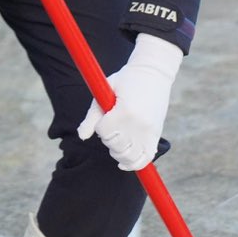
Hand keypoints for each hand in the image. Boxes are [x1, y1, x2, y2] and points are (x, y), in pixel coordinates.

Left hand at [77, 34, 181, 170]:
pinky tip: (123, 163)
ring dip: (118, 153)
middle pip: (115, 146)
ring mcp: (149, 131)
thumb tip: (81, 136)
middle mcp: (138, 125)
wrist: (153, 72)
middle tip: (111, 125)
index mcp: (125, 112)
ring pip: (128, 156)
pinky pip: (145, 158)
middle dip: (108, 138)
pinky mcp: (156, 135)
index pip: (103, 132)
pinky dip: (134, 164)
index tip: (105, 115)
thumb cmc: (125, 80)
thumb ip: (92, 116)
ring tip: (116, 142)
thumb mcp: (105, 92)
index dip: (100, 125)